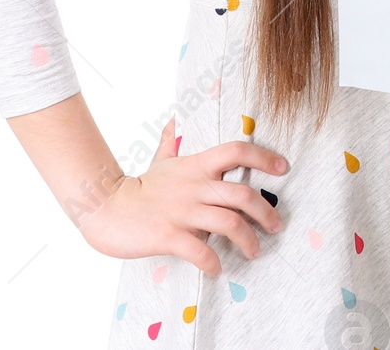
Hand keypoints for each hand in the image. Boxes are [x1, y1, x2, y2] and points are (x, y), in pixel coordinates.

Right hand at [78, 117, 285, 275]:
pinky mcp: (169, 236)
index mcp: (196, 166)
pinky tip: (218, 269)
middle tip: (275, 226)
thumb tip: (175, 121)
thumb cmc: (138, 188)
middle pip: (243, 194)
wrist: (106, 210)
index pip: (237, 150)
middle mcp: (194, 186)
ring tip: (255, 252)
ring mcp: (183, 212)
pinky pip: (201, 251)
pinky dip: (214, 263)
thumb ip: (171, 143)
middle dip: (266, 212)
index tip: (283, 168)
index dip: (263, 157)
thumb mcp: (160, 161)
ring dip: (248, 241)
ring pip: (229, 224)